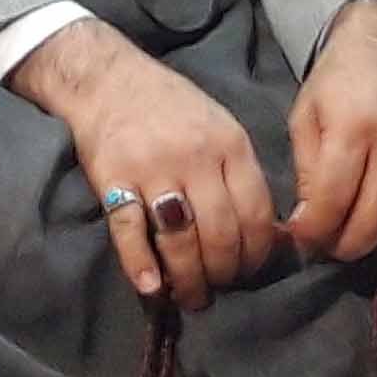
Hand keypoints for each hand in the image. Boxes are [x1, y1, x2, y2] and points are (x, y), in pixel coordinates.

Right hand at [10, 21, 280, 309]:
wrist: (109, 80)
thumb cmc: (171, 108)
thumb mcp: (220, 128)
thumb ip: (241, 174)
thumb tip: (267, 234)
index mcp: (229, 145)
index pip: (256, 213)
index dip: (257, 253)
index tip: (249, 270)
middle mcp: (196, 158)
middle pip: (221, 234)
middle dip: (224, 273)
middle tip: (218, 288)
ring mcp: (153, 169)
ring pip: (180, 240)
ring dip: (189, 279)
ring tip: (190, 297)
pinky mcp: (113, 179)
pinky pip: (129, 231)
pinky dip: (140, 264)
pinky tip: (152, 287)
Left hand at [284, 0, 376, 264]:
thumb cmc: (339, 79)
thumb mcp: (305, 115)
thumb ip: (305, 170)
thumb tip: (306, 223)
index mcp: (352, 129)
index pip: (331, 202)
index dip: (312, 232)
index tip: (300, 237)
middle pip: (369, 224)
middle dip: (340, 245)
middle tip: (325, 241)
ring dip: (372, 240)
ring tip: (351, 229)